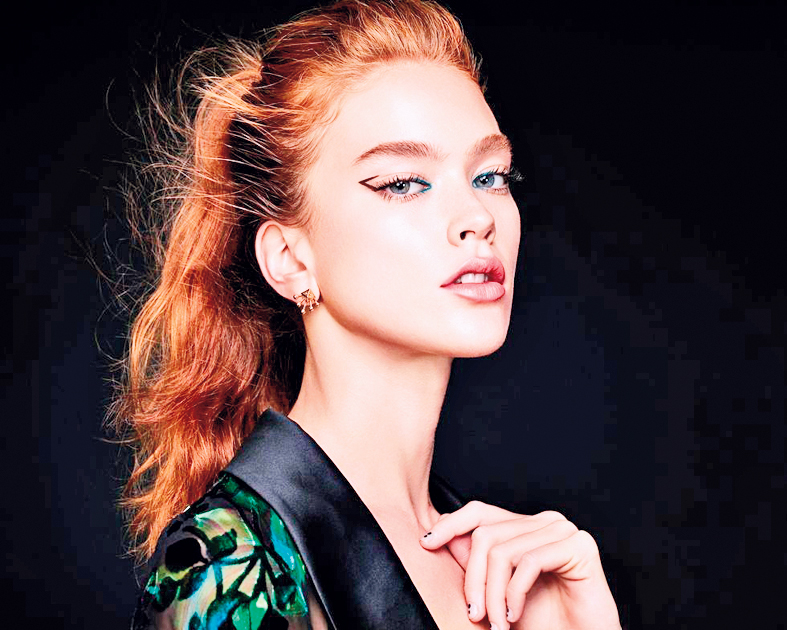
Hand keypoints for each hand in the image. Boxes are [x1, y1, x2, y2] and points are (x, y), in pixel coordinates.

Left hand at [419, 501, 620, 629]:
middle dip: (474, 579)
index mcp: (524, 526)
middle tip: (475, 614)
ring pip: (504, 552)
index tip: (427, 543)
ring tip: (497, 623)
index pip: (480, 511)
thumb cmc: (542, 620)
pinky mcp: (579, 545)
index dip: (451, 524)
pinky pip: (529, 562)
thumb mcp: (497, 589)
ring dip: (493, 595)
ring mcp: (562, 530)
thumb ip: (475, 561)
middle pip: (486, 535)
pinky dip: (514, 594)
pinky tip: (515, 615)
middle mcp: (543, 521)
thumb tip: (438, 532)